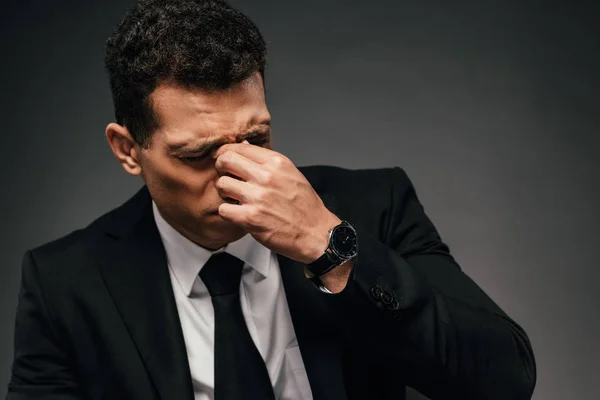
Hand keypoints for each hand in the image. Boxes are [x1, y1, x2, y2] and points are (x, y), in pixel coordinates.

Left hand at [213, 141, 340, 263]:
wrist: (315, 233)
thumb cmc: (305, 205)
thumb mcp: (290, 174)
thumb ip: (266, 161)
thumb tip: (244, 146)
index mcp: (277, 163)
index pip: (240, 147)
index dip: (226, 152)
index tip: (223, 159)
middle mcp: (266, 177)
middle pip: (226, 161)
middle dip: (221, 168)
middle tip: (226, 177)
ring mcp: (257, 197)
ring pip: (221, 184)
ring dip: (224, 192)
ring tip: (235, 198)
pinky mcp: (251, 218)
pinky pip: (224, 209)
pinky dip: (228, 213)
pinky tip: (238, 214)